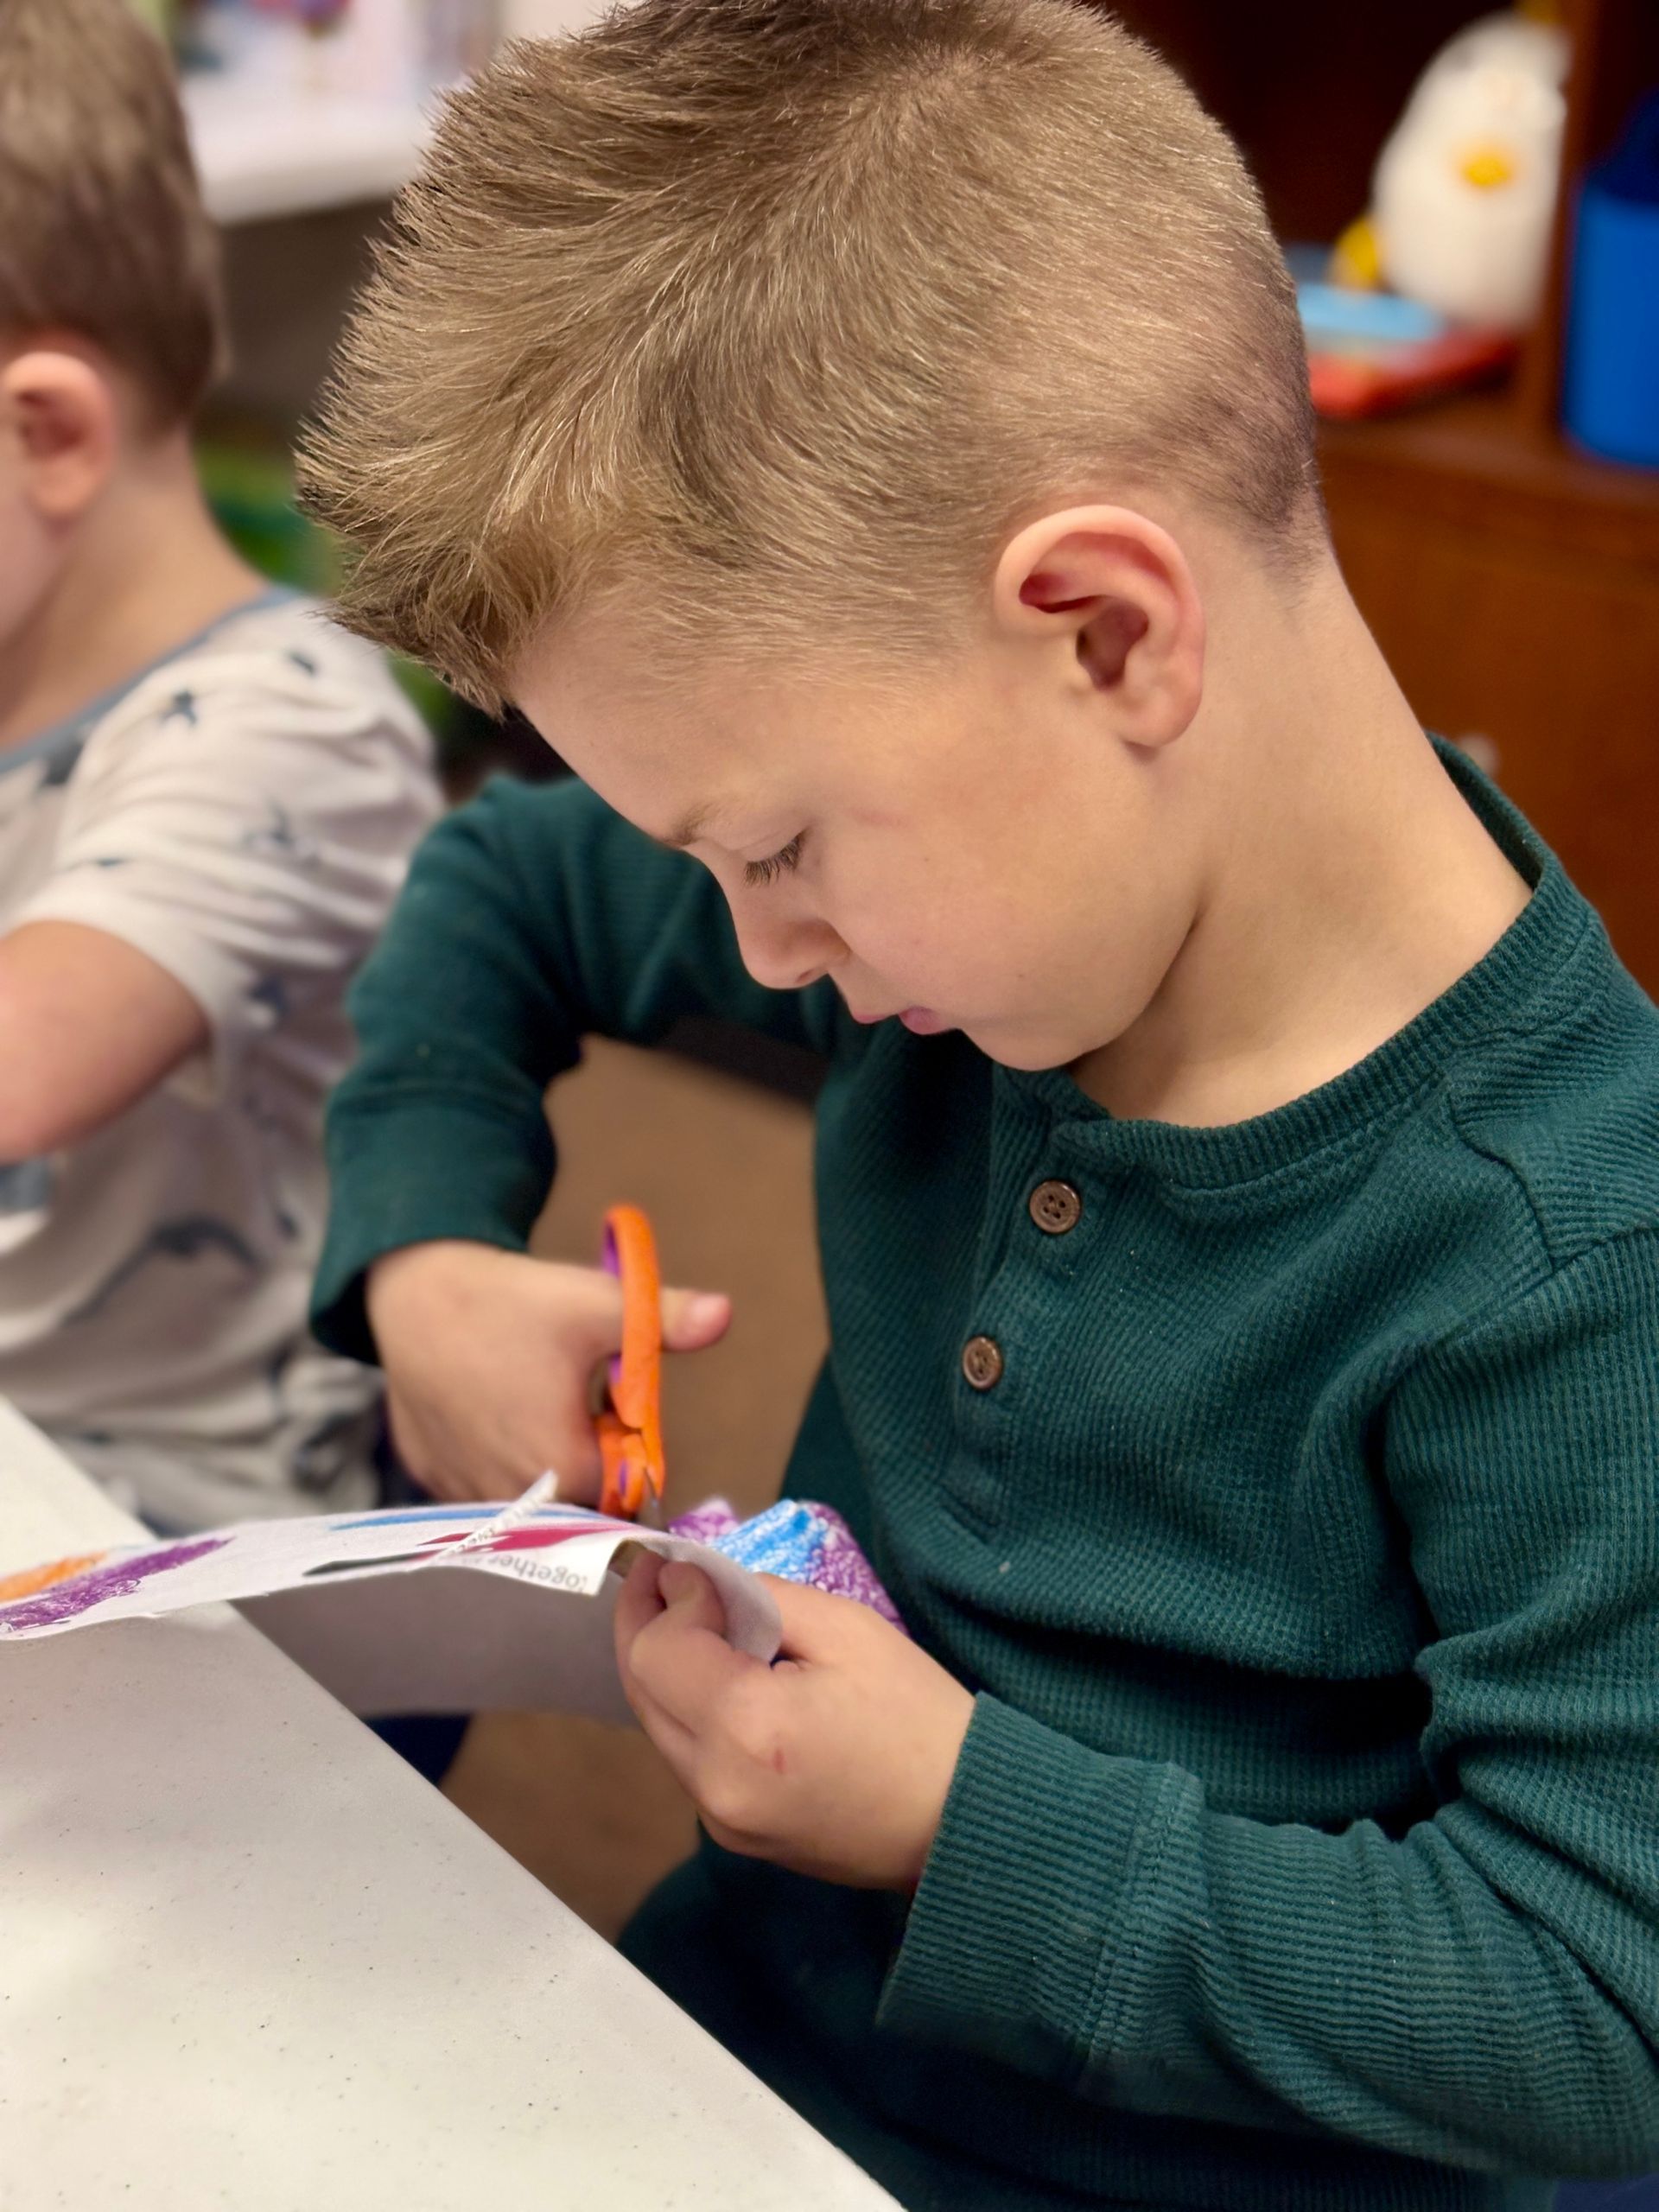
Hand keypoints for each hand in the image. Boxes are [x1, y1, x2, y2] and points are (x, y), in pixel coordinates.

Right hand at [365, 1240, 730, 1503]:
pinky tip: (488, 1411)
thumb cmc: (509, 1301)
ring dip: (541, 1464)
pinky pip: (481, 1487)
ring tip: (526, 1401)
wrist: (413, 1290)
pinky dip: (494, 1460)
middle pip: (578, 1502)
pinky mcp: (431, 1480)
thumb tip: (725, 1313)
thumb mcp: (596, 1304)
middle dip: (588, 1461)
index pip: (624, 1490)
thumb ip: (664, 1320)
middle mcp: (509, 1500)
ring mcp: (462, 1495)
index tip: (610, 1410)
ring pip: (529, 1497)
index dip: (628, 1450)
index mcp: (561, 1470)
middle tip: (568, 1400)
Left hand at [615, 1557, 974, 1889]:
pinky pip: (689, 1757)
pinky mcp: (733, 1835)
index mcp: (745, 1729)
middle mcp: (715, 1785)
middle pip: (640, 1691)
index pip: (657, 1651)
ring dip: (666, 1668)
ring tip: (695, 1619)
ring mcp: (720, 1821)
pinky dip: (691, 1708)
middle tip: (661, 1576)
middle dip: (645, 1625)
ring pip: (658, 1725)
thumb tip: (692, 1585)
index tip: (687, 1565)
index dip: (665, 1598)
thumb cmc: (916, 1716)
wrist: (960, 1821)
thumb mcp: (846, 1629)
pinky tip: (722, 1676)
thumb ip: (757, 1598)